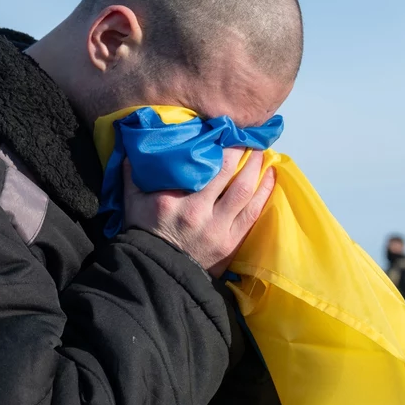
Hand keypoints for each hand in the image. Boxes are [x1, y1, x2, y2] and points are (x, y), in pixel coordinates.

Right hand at [123, 148, 275, 276]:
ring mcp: (217, 229)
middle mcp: (197, 212)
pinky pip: (254, 212)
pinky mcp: (231, 242)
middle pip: (227, 173)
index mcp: (172, 200)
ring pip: (244, 190)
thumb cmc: (145, 234)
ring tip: (261, 151)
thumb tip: (132, 146)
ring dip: (256, 168)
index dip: (216, 145)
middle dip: (240, 151)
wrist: (157, 273)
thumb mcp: (132, 202)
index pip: (200, 165)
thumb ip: (133, 174)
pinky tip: (271, 176)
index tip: (223, 130)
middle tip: (247, 136)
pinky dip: (265, 191)